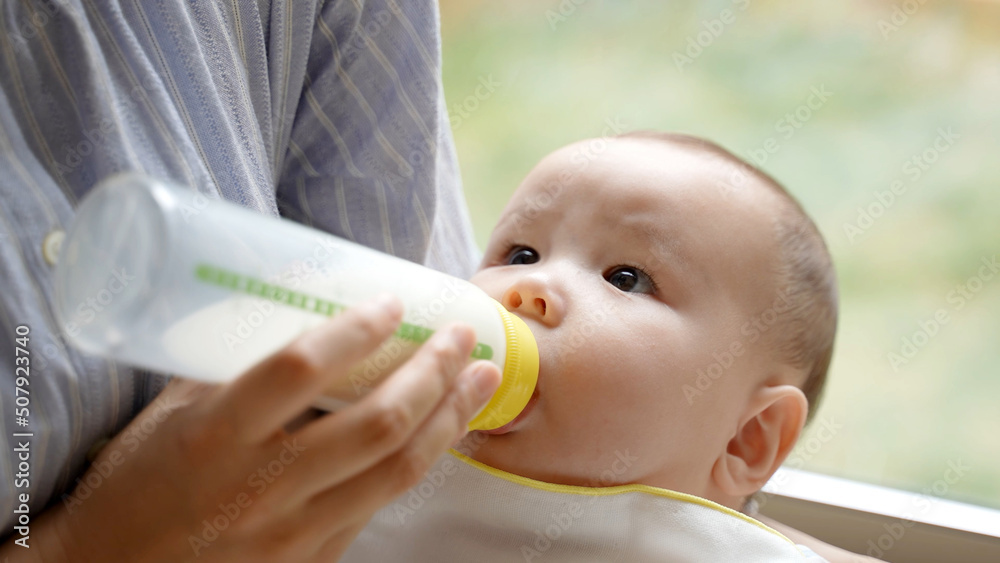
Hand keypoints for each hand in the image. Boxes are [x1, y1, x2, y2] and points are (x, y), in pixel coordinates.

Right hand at [5, 295, 500, 561]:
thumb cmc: (134, 486)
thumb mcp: (171, 411)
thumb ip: (231, 363)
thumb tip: (295, 306)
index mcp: (215, 436)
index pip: (297, 370)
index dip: (353, 331)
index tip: (391, 302)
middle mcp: (260, 485)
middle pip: (375, 422)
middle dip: (433, 372)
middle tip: (461, 336)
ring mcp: (292, 530)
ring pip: (397, 469)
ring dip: (449, 417)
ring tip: (481, 379)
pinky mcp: (311, 558)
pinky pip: (379, 503)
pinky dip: (419, 460)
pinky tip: (442, 429)